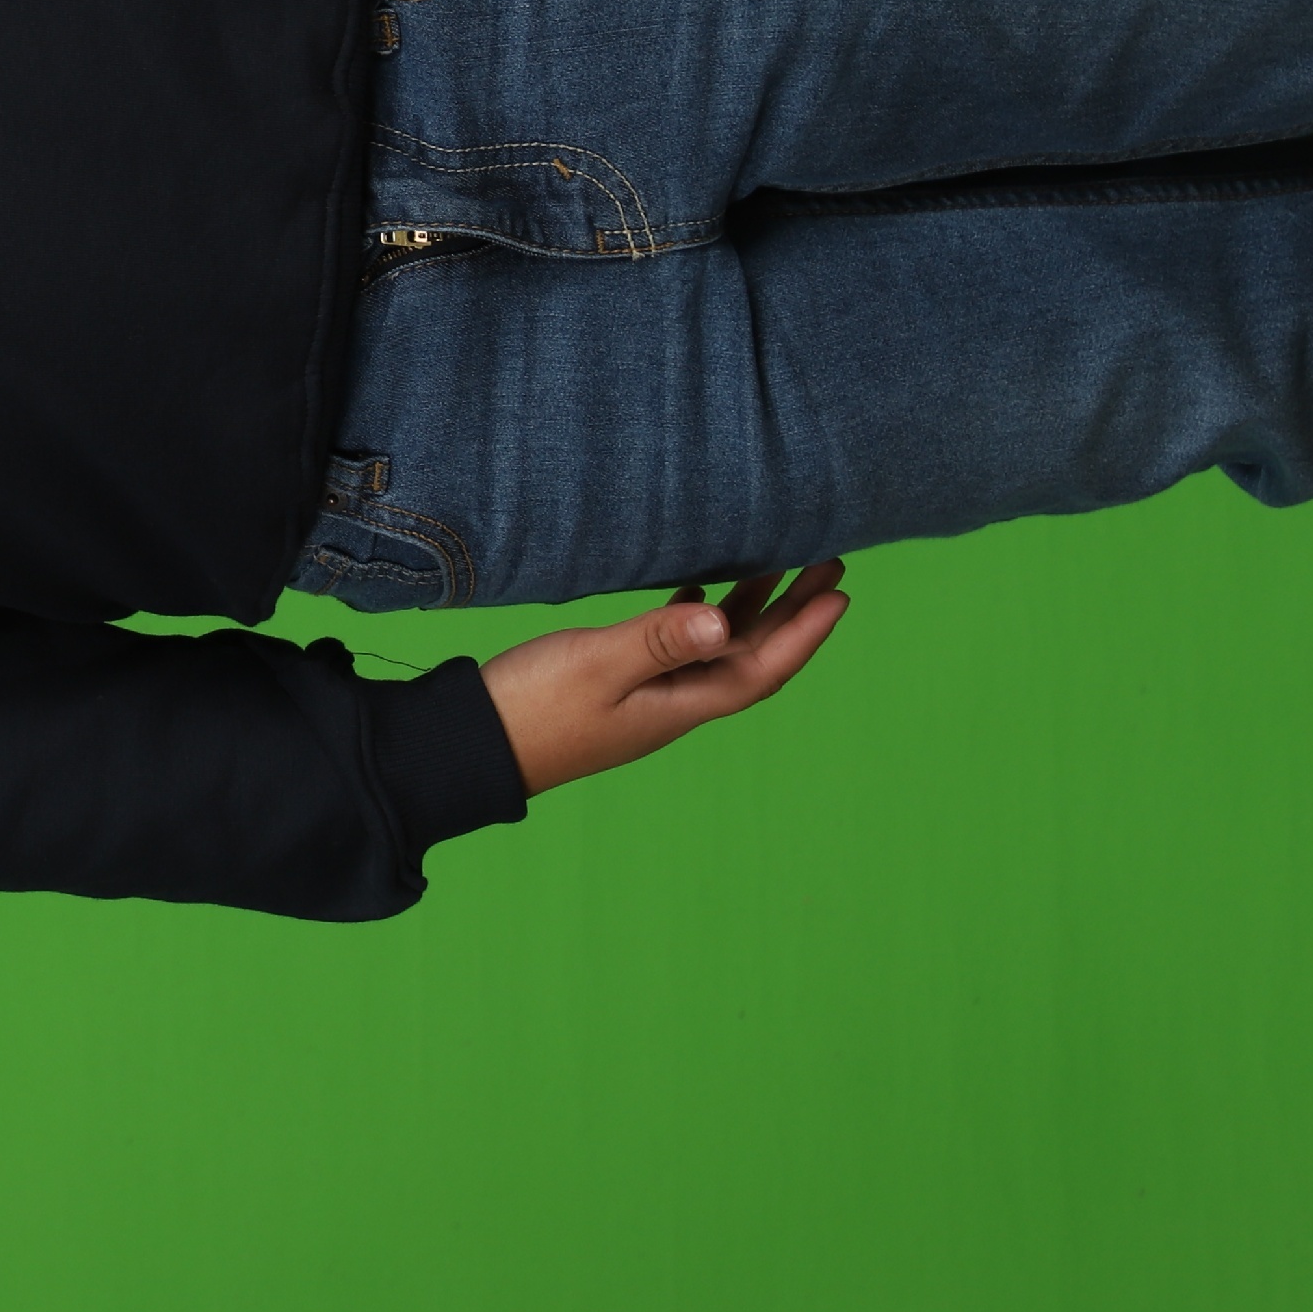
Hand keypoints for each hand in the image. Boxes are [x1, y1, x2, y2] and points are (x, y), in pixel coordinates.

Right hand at [476, 562, 849, 793]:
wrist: (473, 747)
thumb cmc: (532, 708)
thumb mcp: (596, 666)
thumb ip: (658, 640)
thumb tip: (724, 621)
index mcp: (680, 704)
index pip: (760, 667)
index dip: (804, 632)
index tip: (839, 592)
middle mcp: (673, 704)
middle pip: (749, 657)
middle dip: (793, 614)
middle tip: (827, 565)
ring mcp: (646, 698)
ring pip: (715, 652)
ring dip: (751, 612)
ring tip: (777, 566)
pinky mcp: (616, 688)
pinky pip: (676, 650)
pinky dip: (697, 619)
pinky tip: (693, 594)